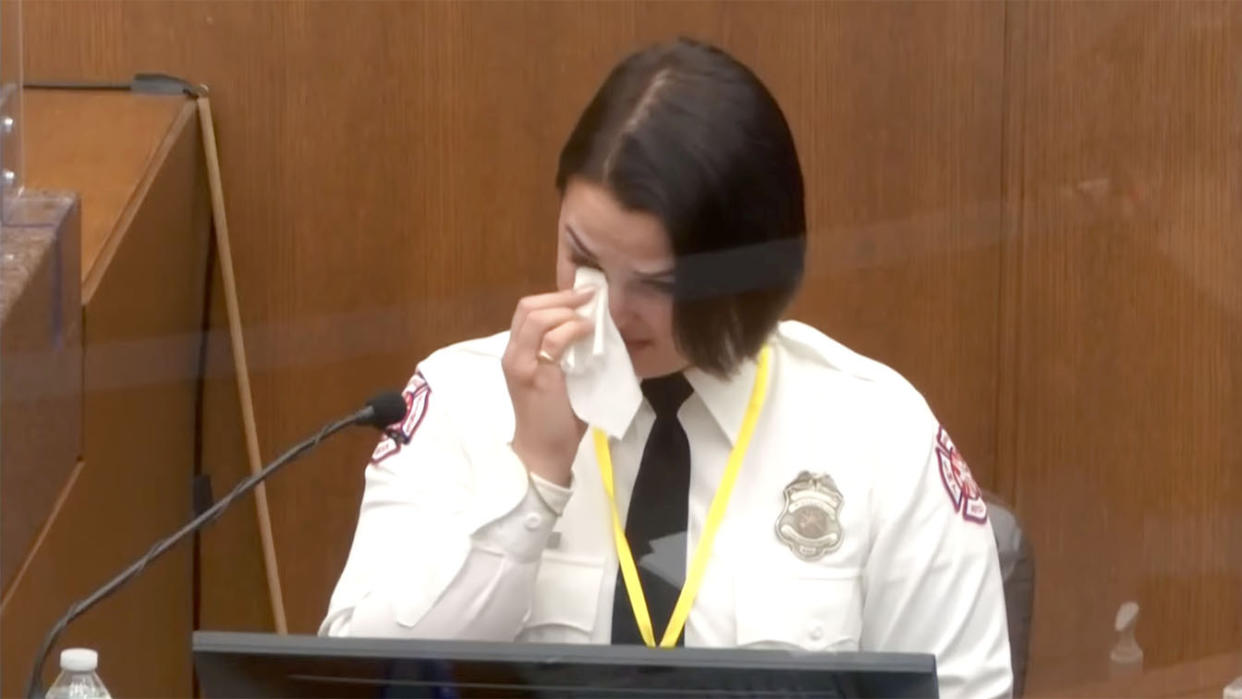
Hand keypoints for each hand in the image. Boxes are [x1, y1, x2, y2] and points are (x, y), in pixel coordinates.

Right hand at [502, 288, 595, 486]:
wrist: (544, 452)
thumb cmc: (556, 419)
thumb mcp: (562, 377)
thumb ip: (568, 353)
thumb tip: (596, 327)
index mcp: (518, 351)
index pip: (528, 310)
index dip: (556, 297)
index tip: (584, 297)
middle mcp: (512, 353)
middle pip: (527, 306)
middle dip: (560, 296)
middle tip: (589, 296)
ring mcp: (519, 363)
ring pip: (535, 317)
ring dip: (566, 309)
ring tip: (588, 314)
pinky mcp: (531, 374)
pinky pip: (551, 339)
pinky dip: (571, 329)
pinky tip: (588, 331)